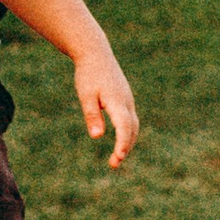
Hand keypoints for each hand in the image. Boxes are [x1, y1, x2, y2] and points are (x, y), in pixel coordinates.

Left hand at [73, 42, 138, 167]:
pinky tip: (119, 142)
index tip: (118, 158)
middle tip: (113, 164)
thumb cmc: (88, 75)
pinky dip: (127, 133)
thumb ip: (92, 115)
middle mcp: (127, 102)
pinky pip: (130, 120)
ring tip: (115, 158)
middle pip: (132, 129)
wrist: (96, 54)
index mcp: (117, 101)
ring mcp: (128, 100)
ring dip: (128, 142)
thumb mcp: (86, 96)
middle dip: (125, 147)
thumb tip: (97, 136)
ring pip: (133, 126)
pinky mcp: (125, 100)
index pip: (124, 127)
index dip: (122, 144)